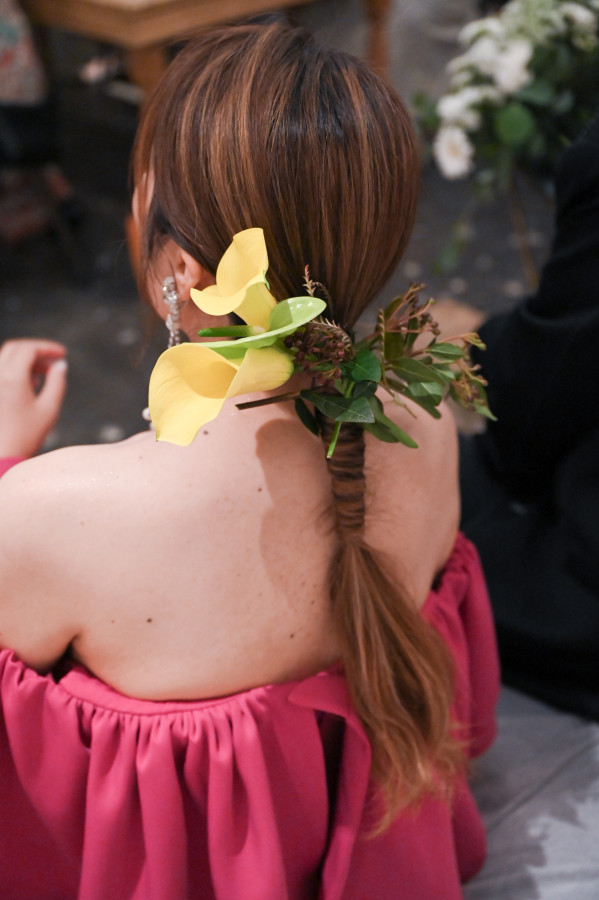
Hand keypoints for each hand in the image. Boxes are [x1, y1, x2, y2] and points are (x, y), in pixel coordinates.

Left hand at [0, 339, 67, 457]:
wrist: (0, 457)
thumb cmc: (25, 437)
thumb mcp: (49, 410)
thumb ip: (57, 383)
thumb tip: (60, 365)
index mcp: (11, 378)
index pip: (28, 349)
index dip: (47, 347)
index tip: (62, 354)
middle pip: (14, 349)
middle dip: (35, 351)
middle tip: (53, 361)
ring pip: (5, 360)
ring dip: (24, 361)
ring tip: (43, 375)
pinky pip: (1, 372)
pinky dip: (14, 371)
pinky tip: (29, 386)